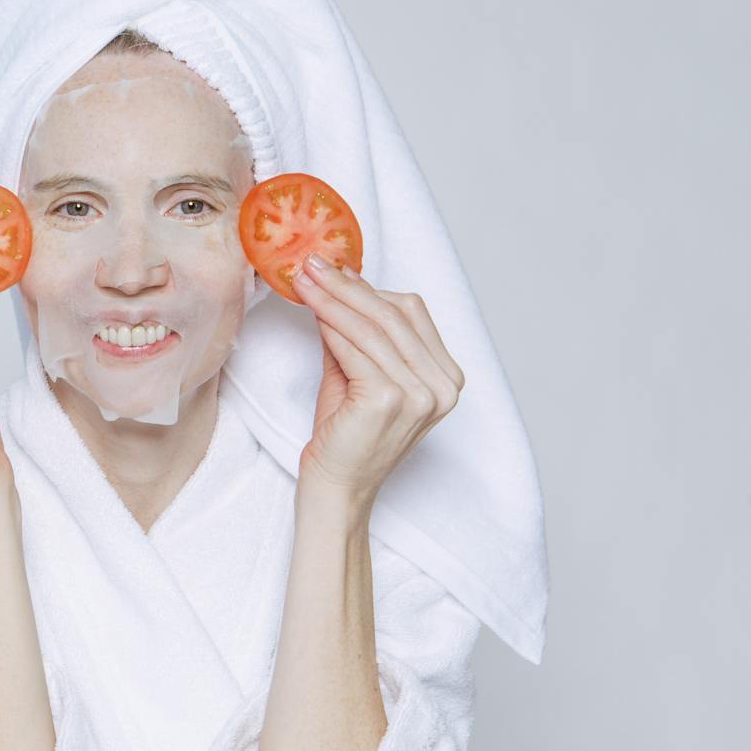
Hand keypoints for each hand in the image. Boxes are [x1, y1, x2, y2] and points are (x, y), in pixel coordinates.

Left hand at [291, 253, 464, 507]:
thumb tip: (335, 285)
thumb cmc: (345, 434)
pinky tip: (310, 309)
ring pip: (372, 327)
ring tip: (304, 279)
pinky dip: (330, 324)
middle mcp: (443, 385)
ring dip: (333, 298)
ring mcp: (421, 393)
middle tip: (312, 263)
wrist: (337, 487)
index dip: (370, 287)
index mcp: (447, 377)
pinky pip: (354, 348)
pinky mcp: (390, 399)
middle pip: (394, 314)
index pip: (411, 314)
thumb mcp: (357, 374)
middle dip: (348, 285)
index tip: (334, 267)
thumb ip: (356, 335)